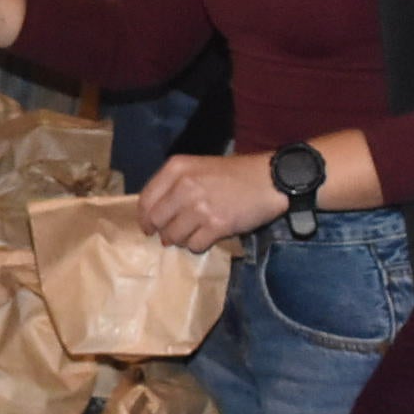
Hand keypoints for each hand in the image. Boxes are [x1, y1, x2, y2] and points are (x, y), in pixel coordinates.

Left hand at [137, 151, 284, 251]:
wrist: (268, 179)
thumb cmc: (234, 174)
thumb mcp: (198, 167)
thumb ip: (174, 185)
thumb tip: (155, 214)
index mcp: (176, 169)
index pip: (146, 200)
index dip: (144, 218)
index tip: (148, 227)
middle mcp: (184, 186)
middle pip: (156, 221)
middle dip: (162, 231)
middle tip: (170, 236)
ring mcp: (199, 207)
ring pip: (173, 236)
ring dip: (180, 240)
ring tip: (193, 234)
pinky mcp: (216, 225)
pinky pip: (195, 245)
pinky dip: (198, 245)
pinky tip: (208, 237)